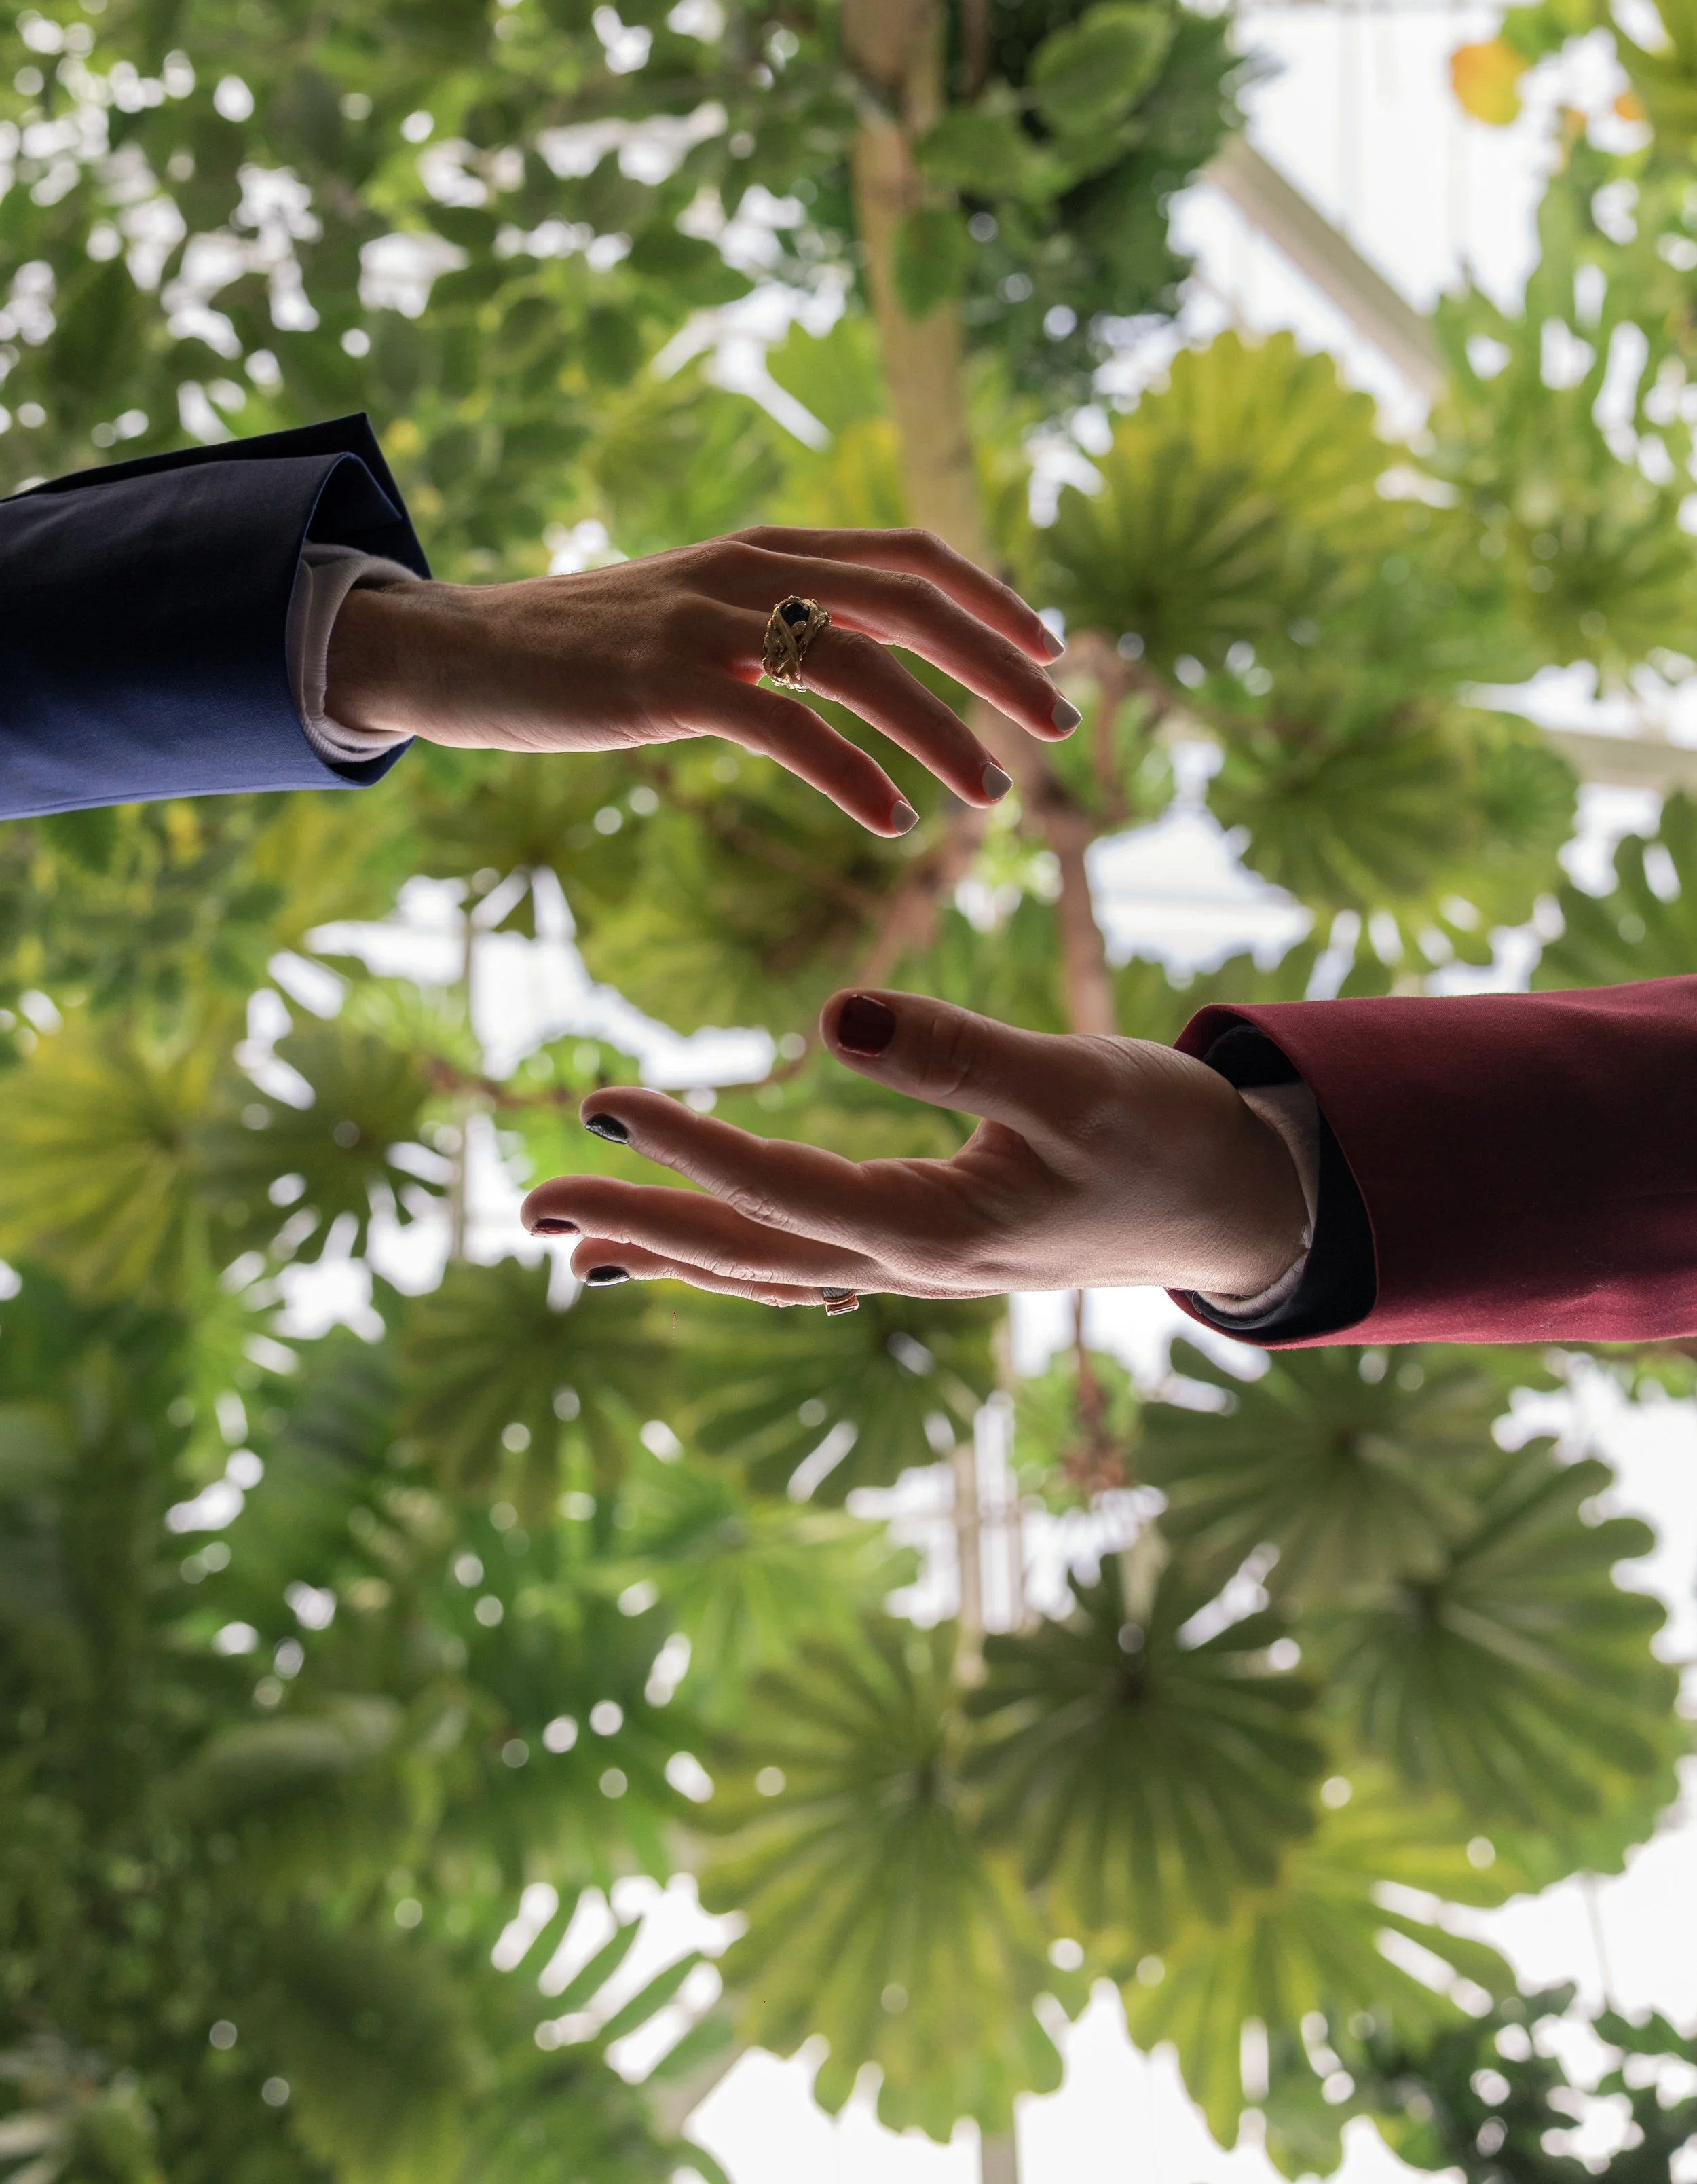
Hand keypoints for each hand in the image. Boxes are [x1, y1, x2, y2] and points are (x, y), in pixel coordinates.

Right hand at [326, 526, 1074, 835]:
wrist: (462, 648)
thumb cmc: (586, 648)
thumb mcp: (699, 615)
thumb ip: (779, 622)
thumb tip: (866, 657)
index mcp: (768, 550)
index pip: (911, 555)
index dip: (992, 600)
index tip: (1049, 653)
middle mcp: (749, 570)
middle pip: (909, 600)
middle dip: (998, 663)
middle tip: (1059, 724)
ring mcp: (706, 621)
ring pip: (859, 663)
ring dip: (941, 731)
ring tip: (991, 793)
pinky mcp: (665, 682)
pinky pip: (784, 727)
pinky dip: (851, 776)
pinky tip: (891, 820)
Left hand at [519, 988, 1309, 1304]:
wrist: (1245, 1206)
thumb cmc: (1168, 1136)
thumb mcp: (1073, 1081)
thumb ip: (956, 1050)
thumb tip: (830, 1014)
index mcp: (933, 1230)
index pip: (776, 1189)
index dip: (684, 1146)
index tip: (598, 1098)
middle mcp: (908, 1265)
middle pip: (744, 1254)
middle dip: (636, 1227)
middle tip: (527, 1210)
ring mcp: (918, 1265)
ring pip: (769, 1265)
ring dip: (672, 1247)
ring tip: (578, 1239)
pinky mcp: (934, 1245)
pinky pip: (808, 1256)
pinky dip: (739, 1248)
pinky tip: (702, 1237)